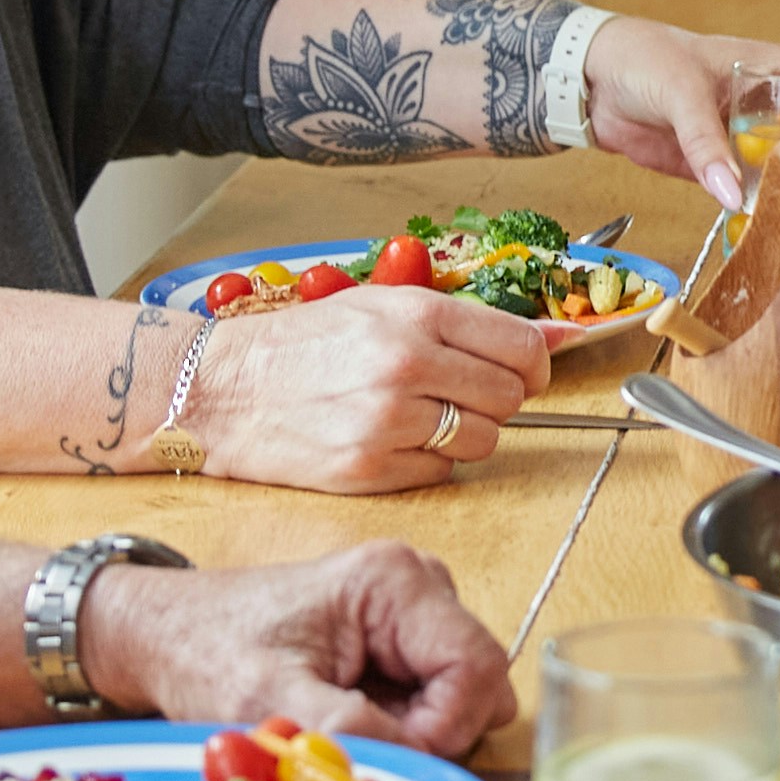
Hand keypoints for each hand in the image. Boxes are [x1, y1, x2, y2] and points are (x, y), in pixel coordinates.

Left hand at [78, 542, 512, 755]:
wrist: (164, 634)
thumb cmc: (205, 653)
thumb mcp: (264, 700)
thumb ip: (341, 729)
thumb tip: (411, 765)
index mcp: (396, 582)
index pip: (478, 668)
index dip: (444, 728)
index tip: (384, 751)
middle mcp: (419, 584)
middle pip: (479, 683)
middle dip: (430, 731)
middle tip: (354, 737)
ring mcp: (413, 611)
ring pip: (462, 696)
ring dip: (413, 730)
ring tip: (340, 721)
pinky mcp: (400, 638)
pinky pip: (433, 698)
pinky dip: (399, 723)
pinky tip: (344, 713)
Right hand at [191, 279, 548, 491]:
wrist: (225, 390)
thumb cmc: (305, 344)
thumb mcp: (384, 307)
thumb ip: (467, 323)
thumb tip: (555, 338)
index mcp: (416, 315)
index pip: (522, 348)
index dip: (532, 366)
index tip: (522, 373)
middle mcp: (407, 365)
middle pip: (509, 398)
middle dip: (495, 399)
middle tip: (458, 394)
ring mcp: (388, 420)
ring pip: (482, 441)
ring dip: (464, 434)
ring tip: (419, 416)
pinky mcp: (370, 469)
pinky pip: (442, 473)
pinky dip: (427, 461)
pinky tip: (391, 440)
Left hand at [579, 24, 779, 208]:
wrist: (593, 79)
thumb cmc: (643, 58)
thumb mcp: (679, 90)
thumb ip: (705, 142)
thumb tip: (732, 192)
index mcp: (776, 71)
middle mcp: (772, 105)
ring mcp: (748, 137)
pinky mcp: (721, 167)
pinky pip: (755, 190)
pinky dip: (768, 210)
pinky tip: (776, 231)